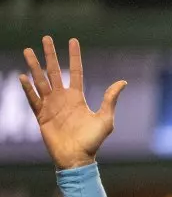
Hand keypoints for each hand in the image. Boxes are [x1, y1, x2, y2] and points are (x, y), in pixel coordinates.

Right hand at [20, 37, 125, 169]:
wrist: (77, 158)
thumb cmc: (93, 141)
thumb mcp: (105, 119)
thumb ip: (110, 99)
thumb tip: (122, 82)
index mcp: (77, 97)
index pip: (76, 71)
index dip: (74, 56)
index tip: (73, 40)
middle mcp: (63, 98)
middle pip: (55, 71)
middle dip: (50, 55)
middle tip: (46, 38)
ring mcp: (50, 106)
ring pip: (40, 81)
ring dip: (34, 65)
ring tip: (28, 50)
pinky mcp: (41, 115)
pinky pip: (32, 99)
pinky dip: (28, 88)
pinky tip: (23, 76)